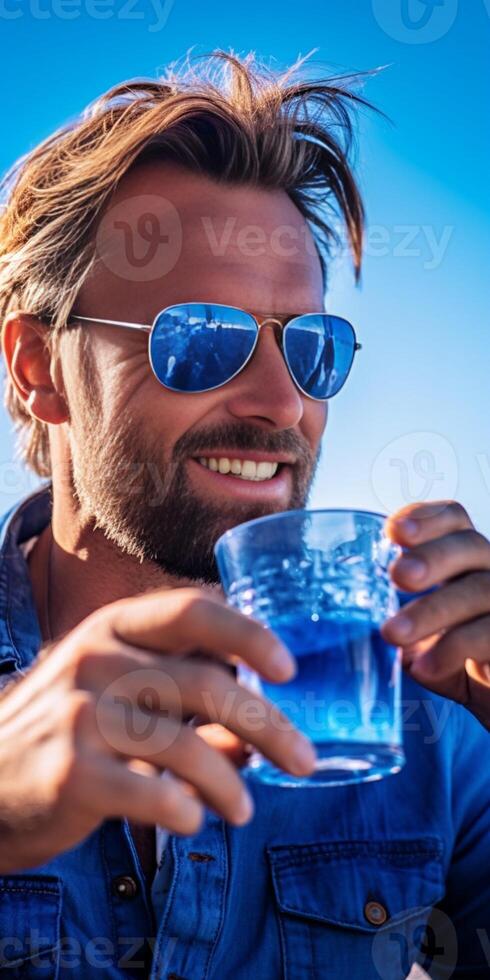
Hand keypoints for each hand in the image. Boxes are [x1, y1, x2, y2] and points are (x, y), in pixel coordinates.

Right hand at [0, 587, 314, 872]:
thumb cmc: (69, 732)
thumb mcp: (120, 695)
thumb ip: (185, 703)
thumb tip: (258, 736)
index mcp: (113, 629)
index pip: (192, 613)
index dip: (248, 635)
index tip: (289, 669)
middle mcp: (96, 660)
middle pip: (205, 684)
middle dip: (267, 725)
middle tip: (304, 759)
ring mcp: (80, 715)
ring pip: (185, 746)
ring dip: (229, 784)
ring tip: (243, 810)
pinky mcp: (71, 773)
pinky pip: (150, 792)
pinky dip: (184, 809)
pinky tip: (194, 820)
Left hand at [380, 501, 489, 729]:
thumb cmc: (448, 660)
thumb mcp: (415, 634)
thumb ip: (388, 618)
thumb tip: (335, 622)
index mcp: (461, 559)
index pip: (452, 518)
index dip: (425, 517)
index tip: (392, 532)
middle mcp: (488, 572)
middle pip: (469, 545)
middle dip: (431, 556)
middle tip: (397, 576)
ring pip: (479, 590)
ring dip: (432, 609)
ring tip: (393, 633)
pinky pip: (488, 634)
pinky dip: (453, 648)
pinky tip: (424, 667)